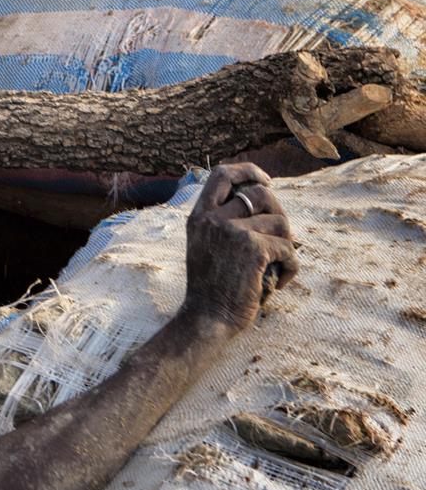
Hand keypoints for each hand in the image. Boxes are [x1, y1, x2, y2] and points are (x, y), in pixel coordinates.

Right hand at [182, 163, 299, 335]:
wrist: (206, 318)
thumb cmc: (211, 287)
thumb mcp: (205, 245)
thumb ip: (222, 220)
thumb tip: (263, 196)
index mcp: (199, 216)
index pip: (223, 174)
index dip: (248, 171)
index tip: (265, 180)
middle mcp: (213, 218)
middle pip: (261, 194)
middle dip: (279, 213)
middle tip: (280, 238)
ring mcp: (232, 231)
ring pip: (280, 222)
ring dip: (286, 245)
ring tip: (276, 266)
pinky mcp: (253, 248)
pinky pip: (288, 248)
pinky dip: (291, 267)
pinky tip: (280, 281)